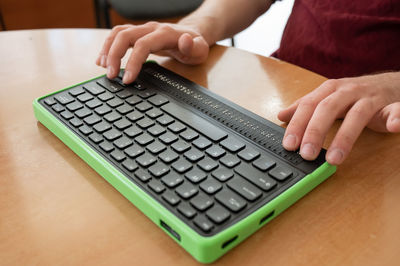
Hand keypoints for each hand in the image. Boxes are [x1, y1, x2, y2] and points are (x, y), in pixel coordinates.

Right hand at [96, 22, 209, 83]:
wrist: (191, 34)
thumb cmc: (195, 45)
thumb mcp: (200, 49)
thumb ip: (194, 46)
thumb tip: (185, 40)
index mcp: (164, 33)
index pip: (142, 45)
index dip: (133, 62)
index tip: (127, 79)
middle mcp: (150, 28)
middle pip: (124, 35)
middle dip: (114, 55)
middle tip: (111, 75)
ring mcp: (142, 29)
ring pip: (118, 33)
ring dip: (107, 49)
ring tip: (102, 67)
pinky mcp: (137, 34)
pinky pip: (118, 35)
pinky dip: (107, 46)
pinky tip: (102, 60)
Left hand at [278, 72, 399, 164]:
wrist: (393, 83)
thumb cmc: (356, 94)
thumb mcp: (328, 98)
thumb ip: (306, 107)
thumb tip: (281, 115)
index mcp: (330, 90)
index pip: (308, 105)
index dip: (297, 125)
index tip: (289, 145)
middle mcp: (348, 91)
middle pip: (328, 108)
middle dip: (315, 132)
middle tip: (306, 154)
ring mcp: (371, 98)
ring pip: (357, 115)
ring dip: (344, 137)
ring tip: (334, 158)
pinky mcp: (392, 105)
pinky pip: (395, 110)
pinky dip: (396, 117)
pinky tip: (393, 126)